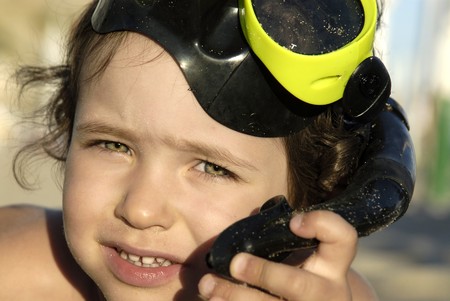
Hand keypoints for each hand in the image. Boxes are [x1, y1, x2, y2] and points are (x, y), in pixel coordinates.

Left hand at [198, 210, 359, 300]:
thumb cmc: (303, 276)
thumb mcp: (306, 258)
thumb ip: (285, 241)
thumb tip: (248, 222)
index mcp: (332, 266)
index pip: (343, 238)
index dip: (322, 225)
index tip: (294, 222)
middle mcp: (327, 293)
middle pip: (299, 285)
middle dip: (264, 274)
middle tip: (235, 263)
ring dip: (234, 297)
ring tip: (207, 285)